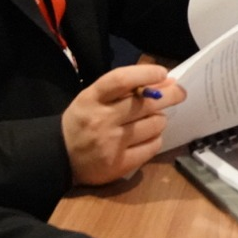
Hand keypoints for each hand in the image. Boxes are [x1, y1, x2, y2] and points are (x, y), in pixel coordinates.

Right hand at [61, 64, 186, 184]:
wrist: (58, 157)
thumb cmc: (83, 121)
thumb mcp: (94, 98)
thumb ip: (125, 89)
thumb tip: (165, 79)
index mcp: (92, 98)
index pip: (121, 80)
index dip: (146, 73)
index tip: (163, 72)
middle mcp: (102, 120)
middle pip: (146, 103)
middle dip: (170, 95)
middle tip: (179, 92)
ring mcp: (111, 143)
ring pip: (154, 124)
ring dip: (160, 119)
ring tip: (154, 119)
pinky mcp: (119, 164)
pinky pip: (152, 146)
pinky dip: (156, 139)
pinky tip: (149, 136)